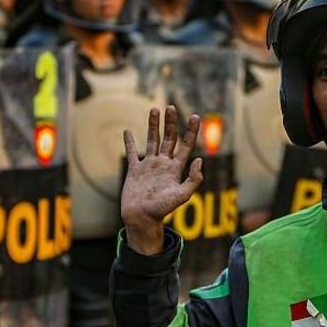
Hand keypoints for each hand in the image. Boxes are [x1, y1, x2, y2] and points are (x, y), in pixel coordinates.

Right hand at [121, 106, 203, 254]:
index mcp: (176, 169)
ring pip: (152, 141)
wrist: (141, 218)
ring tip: (154, 109)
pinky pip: (132, 152)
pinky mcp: (135, 170)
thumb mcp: (182, 195)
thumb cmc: (162, 210)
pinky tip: (127, 131)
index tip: (194, 116)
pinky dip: (129, 142)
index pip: (186, 145)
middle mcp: (163, 164)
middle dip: (171, 123)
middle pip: (169, 139)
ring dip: (153, 126)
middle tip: (171, 107)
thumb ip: (193, 179)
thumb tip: (200, 160)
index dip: (191, 131)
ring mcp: (149, 166)